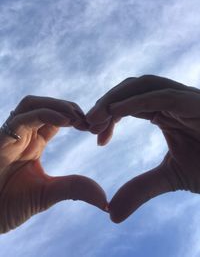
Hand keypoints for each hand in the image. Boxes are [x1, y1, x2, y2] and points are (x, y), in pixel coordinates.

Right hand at [0, 96, 106, 232]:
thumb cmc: (9, 206)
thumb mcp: (48, 194)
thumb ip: (75, 190)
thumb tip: (106, 200)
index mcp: (34, 143)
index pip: (56, 119)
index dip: (75, 118)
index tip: (93, 128)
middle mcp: (23, 134)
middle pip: (46, 105)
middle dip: (69, 108)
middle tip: (89, 121)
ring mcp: (11, 135)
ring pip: (33, 103)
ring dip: (58, 105)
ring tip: (78, 118)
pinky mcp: (1, 138)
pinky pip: (23, 117)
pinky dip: (45, 113)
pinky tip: (66, 121)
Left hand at [86, 75, 199, 222]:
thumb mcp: (170, 178)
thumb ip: (141, 189)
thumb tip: (111, 214)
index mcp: (165, 112)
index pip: (129, 103)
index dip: (108, 115)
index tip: (95, 135)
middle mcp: (172, 100)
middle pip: (131, 88)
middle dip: (107, 103)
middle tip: (88, 123)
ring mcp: (184, 98)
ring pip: (143, 85)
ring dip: (115, 99)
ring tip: (95, 119)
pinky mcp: (195, 102)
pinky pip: (160, 96)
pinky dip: (134, 102)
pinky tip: (114, 114)